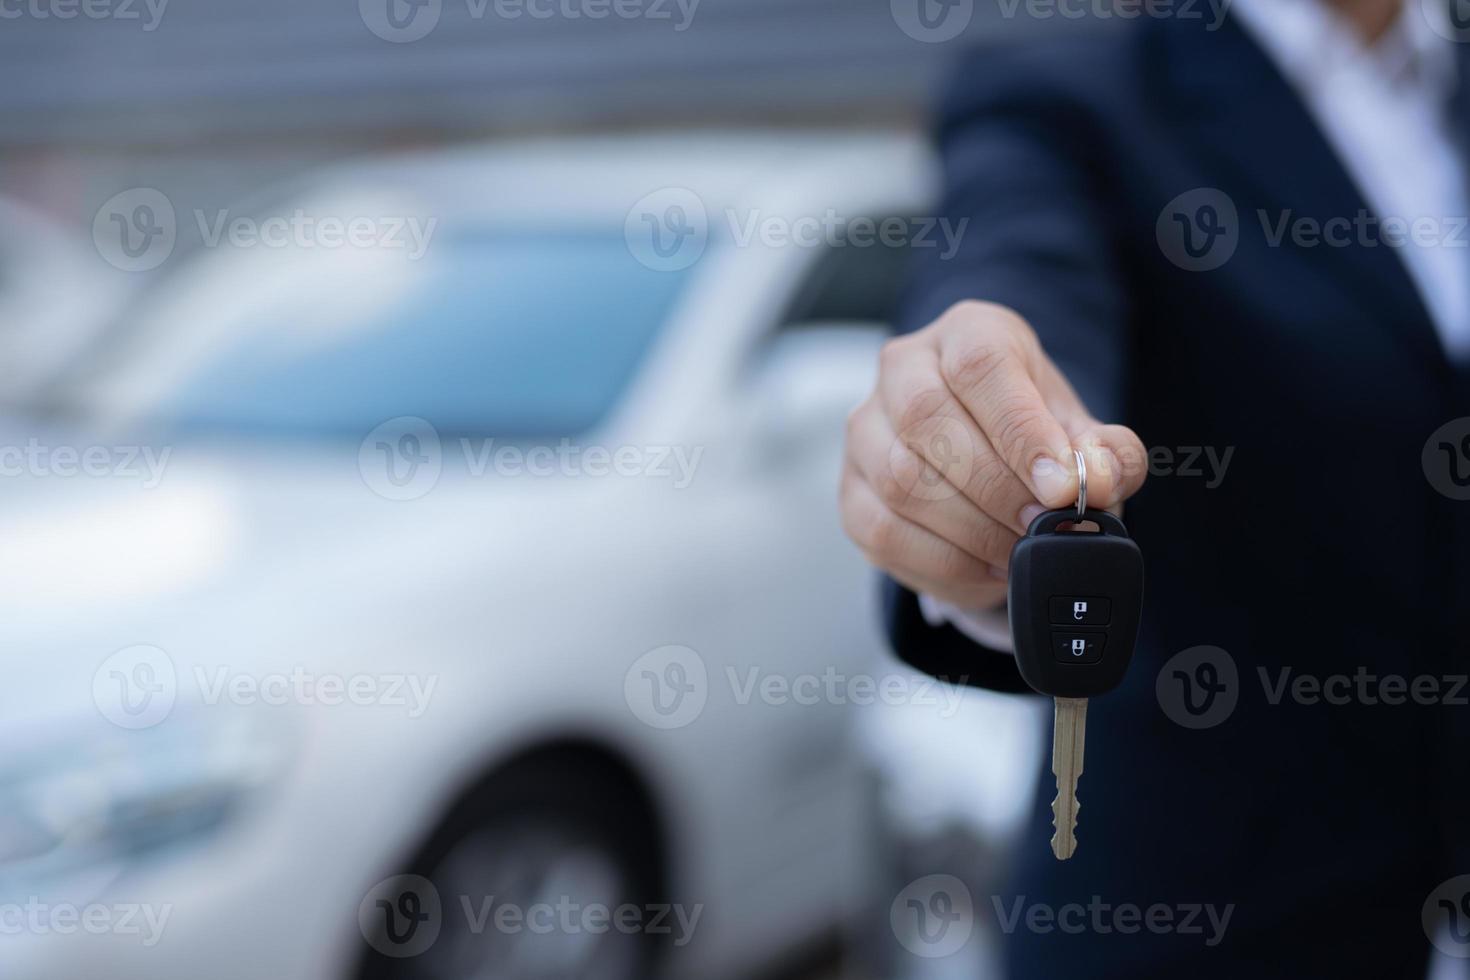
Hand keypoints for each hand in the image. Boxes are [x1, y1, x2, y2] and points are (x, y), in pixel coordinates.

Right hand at [839, 301, 1146, 610]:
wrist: (985, 445)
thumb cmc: (1031, 429)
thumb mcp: (1080, 428)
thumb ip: (1107, 453)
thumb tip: (1101, 480)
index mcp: (966, 332)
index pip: (979, 367)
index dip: (1020, 430)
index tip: (1061, 485)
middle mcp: (902, 370)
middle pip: (927, 421)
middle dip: (995, 488)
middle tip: (1042, 526)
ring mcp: (866, 431)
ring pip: (900, 482)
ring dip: (970, 531)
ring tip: (1019, 551)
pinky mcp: (851, 491)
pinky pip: (884, 534)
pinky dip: (944, 565)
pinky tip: (987, 571)